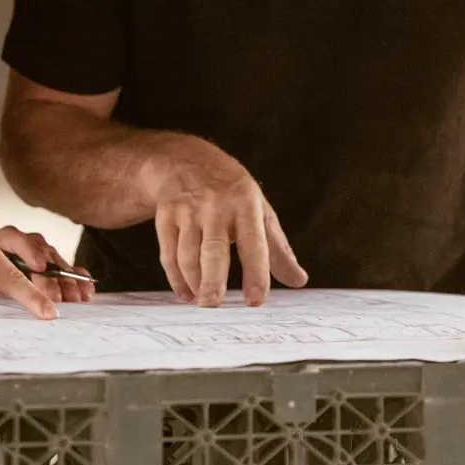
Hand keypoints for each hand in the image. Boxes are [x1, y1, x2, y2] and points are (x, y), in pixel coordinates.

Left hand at [0, 225, 93, 304]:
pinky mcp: (54, 265)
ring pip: (58, 263)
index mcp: (2, 241)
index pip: (15, 239)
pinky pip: (70, 269)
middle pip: (42, 254)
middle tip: (58, 296)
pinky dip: (78, 280)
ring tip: (76, 298)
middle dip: (52, 277)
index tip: (38, 266)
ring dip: (68, 282)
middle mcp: (26, 244)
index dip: (29, 251)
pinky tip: (86, 293)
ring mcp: (42, 254)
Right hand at [144, 140, 306, 307]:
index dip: (256, 272)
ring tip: (204, 301)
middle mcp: (216, 207)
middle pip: (213, 249)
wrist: (187, 159)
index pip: (253, 243)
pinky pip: (168, 253)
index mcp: (245, 205)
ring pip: (187, 254)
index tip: (256, 300)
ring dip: (194, 282)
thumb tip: (298, 281)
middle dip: (213, 279)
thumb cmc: (232, 192)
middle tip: (213, 305)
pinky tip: (187, 293)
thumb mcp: (259, 211)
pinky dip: (176, 278)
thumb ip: (278, 249)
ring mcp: (188, 211)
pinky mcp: (166, 216)